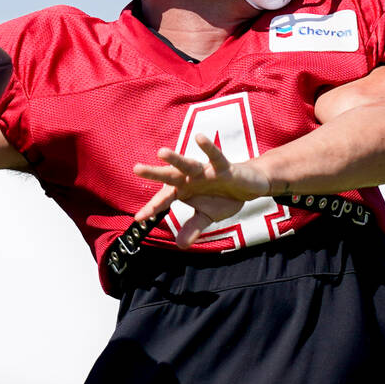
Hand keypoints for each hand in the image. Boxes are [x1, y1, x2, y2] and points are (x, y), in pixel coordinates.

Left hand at [133, 134, 270, 247]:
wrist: (248, 186)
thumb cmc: (223, 197)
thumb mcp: (206, 217)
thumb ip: (193, 228)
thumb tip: (180, 245)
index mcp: (183, 189)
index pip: (165, 199)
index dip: (153, 208)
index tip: (139, 218)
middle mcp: (191, 178)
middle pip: (170, 175)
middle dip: (154, 172)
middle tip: (136, 168)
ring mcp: (206, 171)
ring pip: (188, 164)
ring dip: (175, 158)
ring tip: (161, 153)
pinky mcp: (223, 167)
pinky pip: (215, 157)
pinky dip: (208, 148)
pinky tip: (199, 138)